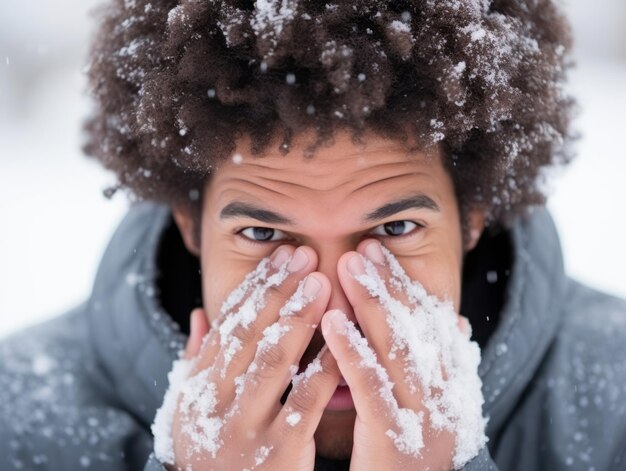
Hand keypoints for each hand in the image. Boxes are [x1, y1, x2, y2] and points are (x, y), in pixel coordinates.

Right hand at [155, 246, 340, 470]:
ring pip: (273, 361)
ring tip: (321, 283)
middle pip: (249, 334)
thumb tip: (200, 313)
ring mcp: (244, 428)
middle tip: (304, 255)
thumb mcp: (191, 411)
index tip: (281, 257)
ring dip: (298, 317)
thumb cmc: (215, 455)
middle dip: (277, 290)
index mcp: (197, 388)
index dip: (255, 287)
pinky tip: (342, 340)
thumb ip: (196, 362)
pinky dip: (324, 368)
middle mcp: (215, 404)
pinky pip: (304, 402)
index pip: (228, 325)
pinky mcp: (276, 453)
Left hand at [321, 240, 485, 470]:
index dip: (404, 284)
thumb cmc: (417, 452)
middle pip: (414, 327)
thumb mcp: (438, 405)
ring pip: (396, 348)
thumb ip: (444, 364)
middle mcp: (443, 394)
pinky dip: (352, 351)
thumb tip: (458, 324)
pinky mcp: (393, 436)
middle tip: (363, 247)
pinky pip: (372, 387)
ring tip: (347, 266)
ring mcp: (420, 414)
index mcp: (452, 383)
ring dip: (371, 303)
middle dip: (388, 283)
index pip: (429, 322)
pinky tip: (331, 322)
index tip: (380, 251)